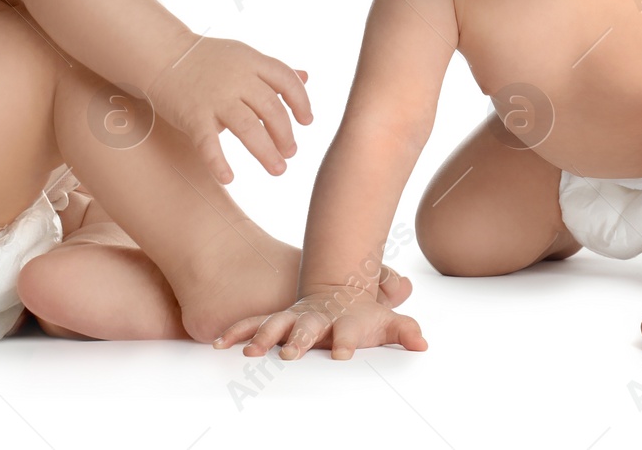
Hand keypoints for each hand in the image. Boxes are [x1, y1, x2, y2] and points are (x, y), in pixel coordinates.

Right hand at [146, 35, 311, 182]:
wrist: (161, 54)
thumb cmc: (206, 60)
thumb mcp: (243, 57)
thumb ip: (273, 70)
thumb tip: (306, 77)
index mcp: (251, 61)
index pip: (286, 80)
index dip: (301, 101)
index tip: (307, 122)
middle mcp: (236, 78)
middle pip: (272, 108)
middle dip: (285, 134)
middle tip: (290, 153)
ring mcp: (214, 96)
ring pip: (249, 127)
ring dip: (266, 152)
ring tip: (278, 169)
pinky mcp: (193, 114)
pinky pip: (208, 142)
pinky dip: (218, 162)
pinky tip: (228, 178)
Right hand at [213, 286, 426, 360]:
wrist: (336, 287)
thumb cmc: (361, 314)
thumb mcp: (385, 321)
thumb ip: (403, 330)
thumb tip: (422, 343)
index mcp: (342, 320)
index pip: (347, 332)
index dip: (346, 342)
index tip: (342, 355)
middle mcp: (314, 317)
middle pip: (306, 328)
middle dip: (298, 339)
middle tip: (292, 353)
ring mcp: (292, 317)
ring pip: (274, 325)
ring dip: (262, 337)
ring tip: (250, 351)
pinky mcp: (274, 321)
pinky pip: (251, 325)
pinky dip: (236, 333)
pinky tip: (219, 344)